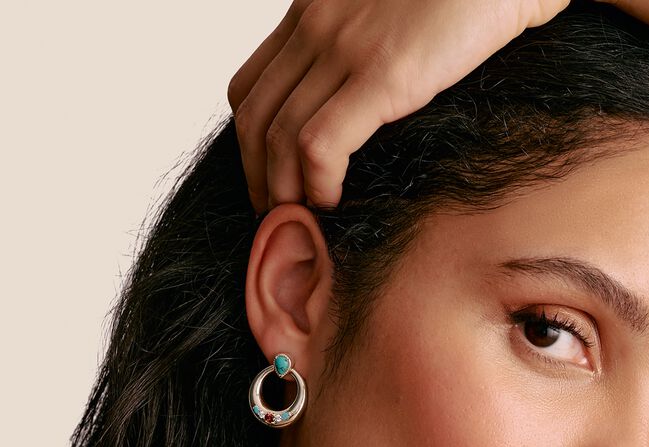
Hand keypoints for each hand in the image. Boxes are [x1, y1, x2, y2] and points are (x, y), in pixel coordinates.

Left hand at [227, 0, 570, 212]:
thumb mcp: (396, 16)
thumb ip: (369, 52)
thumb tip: (374, 108)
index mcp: (317, 9)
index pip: (251, 87)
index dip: (252, 144)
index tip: (273, 180)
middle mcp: (317, 24)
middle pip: (253, 116)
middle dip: (258, 177)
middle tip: (278, 218)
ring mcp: (344, 46)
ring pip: (276, 136)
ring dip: (283, 192)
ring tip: (301, 222)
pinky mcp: (383, 73)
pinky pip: (320, 144)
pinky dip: (318, 185)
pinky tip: (333, 202)